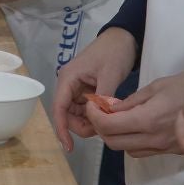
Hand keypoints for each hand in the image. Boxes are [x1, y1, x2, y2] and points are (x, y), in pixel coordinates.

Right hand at [51, 27, 136, 151]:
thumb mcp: (110, 75)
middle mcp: (68, 84)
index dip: (62, 129)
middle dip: (81, 126)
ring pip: (76, 114)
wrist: (124, 38)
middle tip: (102, 130)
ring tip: (107, 122)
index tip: (69, 147)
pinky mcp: (86, 90)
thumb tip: (99, 120)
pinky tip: (106, 117)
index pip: (59, 109)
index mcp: (68, 79)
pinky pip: (85, 109)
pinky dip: (94, 115)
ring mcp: (77, 87)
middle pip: (67, 114)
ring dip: (88, 122)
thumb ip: (102, 99)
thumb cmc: (114, 52)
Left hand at [88, 64, 183, 156]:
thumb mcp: (158, 85)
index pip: (109, 126)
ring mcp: (166, 148)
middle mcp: (155, 138)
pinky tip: (136, 126)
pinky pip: (144, 152)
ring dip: (116, 136)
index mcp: (149, 118)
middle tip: (100, 111)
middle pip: (113, 143)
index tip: (92, 104)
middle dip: (100, 127)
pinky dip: (132, 141)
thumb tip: (110, 109)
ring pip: (127, 150)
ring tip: (117, 118)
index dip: (94, 116)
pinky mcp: (175, 151)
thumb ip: (132, 101)